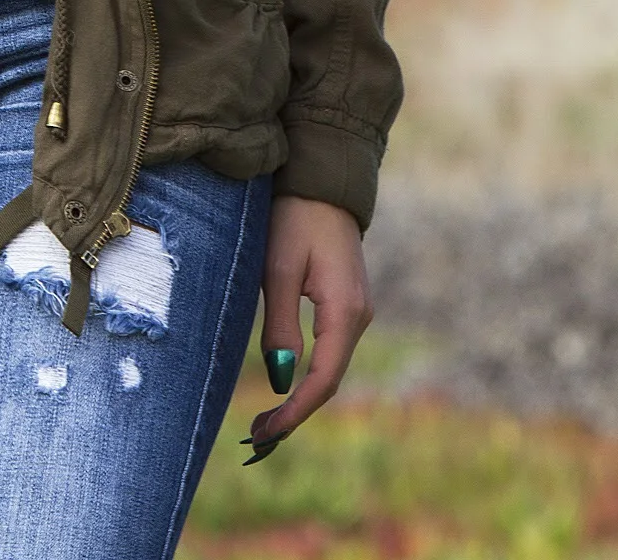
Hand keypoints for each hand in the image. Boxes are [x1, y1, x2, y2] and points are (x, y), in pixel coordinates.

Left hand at [248, 195, 372, 454]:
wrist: (321, 182)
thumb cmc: (294, 219)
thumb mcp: (279, 270)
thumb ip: (280, 326)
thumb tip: (280, 381)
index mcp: (345, 311)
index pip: (324, 380)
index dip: (295, 412)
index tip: (266, 434)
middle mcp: (359, 317)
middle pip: (331, 380)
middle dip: (297, 412)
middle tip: (258, 436)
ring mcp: (357, 310)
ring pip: (332, 367)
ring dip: (302, 396)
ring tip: (267, 420)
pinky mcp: (347, 303)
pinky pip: (331, 350)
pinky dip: (310, 374)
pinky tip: (286, 383)